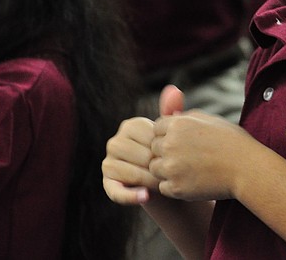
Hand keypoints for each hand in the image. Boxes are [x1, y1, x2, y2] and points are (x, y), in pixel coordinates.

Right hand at [102, 85, 183, 204]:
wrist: (169, 184)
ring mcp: (108, 162)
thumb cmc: (172, 156)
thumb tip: (174, 89)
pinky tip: (146, 197)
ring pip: (129, 172)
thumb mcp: (174, 135)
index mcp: (130, 126)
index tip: (178, 155)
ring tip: (164, 185)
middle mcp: (115, 142)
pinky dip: (131, 195)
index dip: (165, 149)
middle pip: (139, 155)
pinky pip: (116, 191)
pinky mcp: (108, 183)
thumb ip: (172, 113)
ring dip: (149, 181)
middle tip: (173, 174)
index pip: (149, 137)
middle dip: (158, 167)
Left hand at [149, 108, 257, 201]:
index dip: (169, 135)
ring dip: (167, 170)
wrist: (247, 169)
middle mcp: (170, 144)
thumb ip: (186, 117)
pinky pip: (163, 187)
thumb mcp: (210, 120)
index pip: (157, 128)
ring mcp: (171, 167)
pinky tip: (191, 181)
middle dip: (166, 152)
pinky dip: (174, 186)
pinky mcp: (175, 188)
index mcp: (178, 124)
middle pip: (153, 148)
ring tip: (189, 170)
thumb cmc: (232, 142)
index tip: (184, 142)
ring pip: (155, 168)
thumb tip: (171, 116)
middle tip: (187, 158)